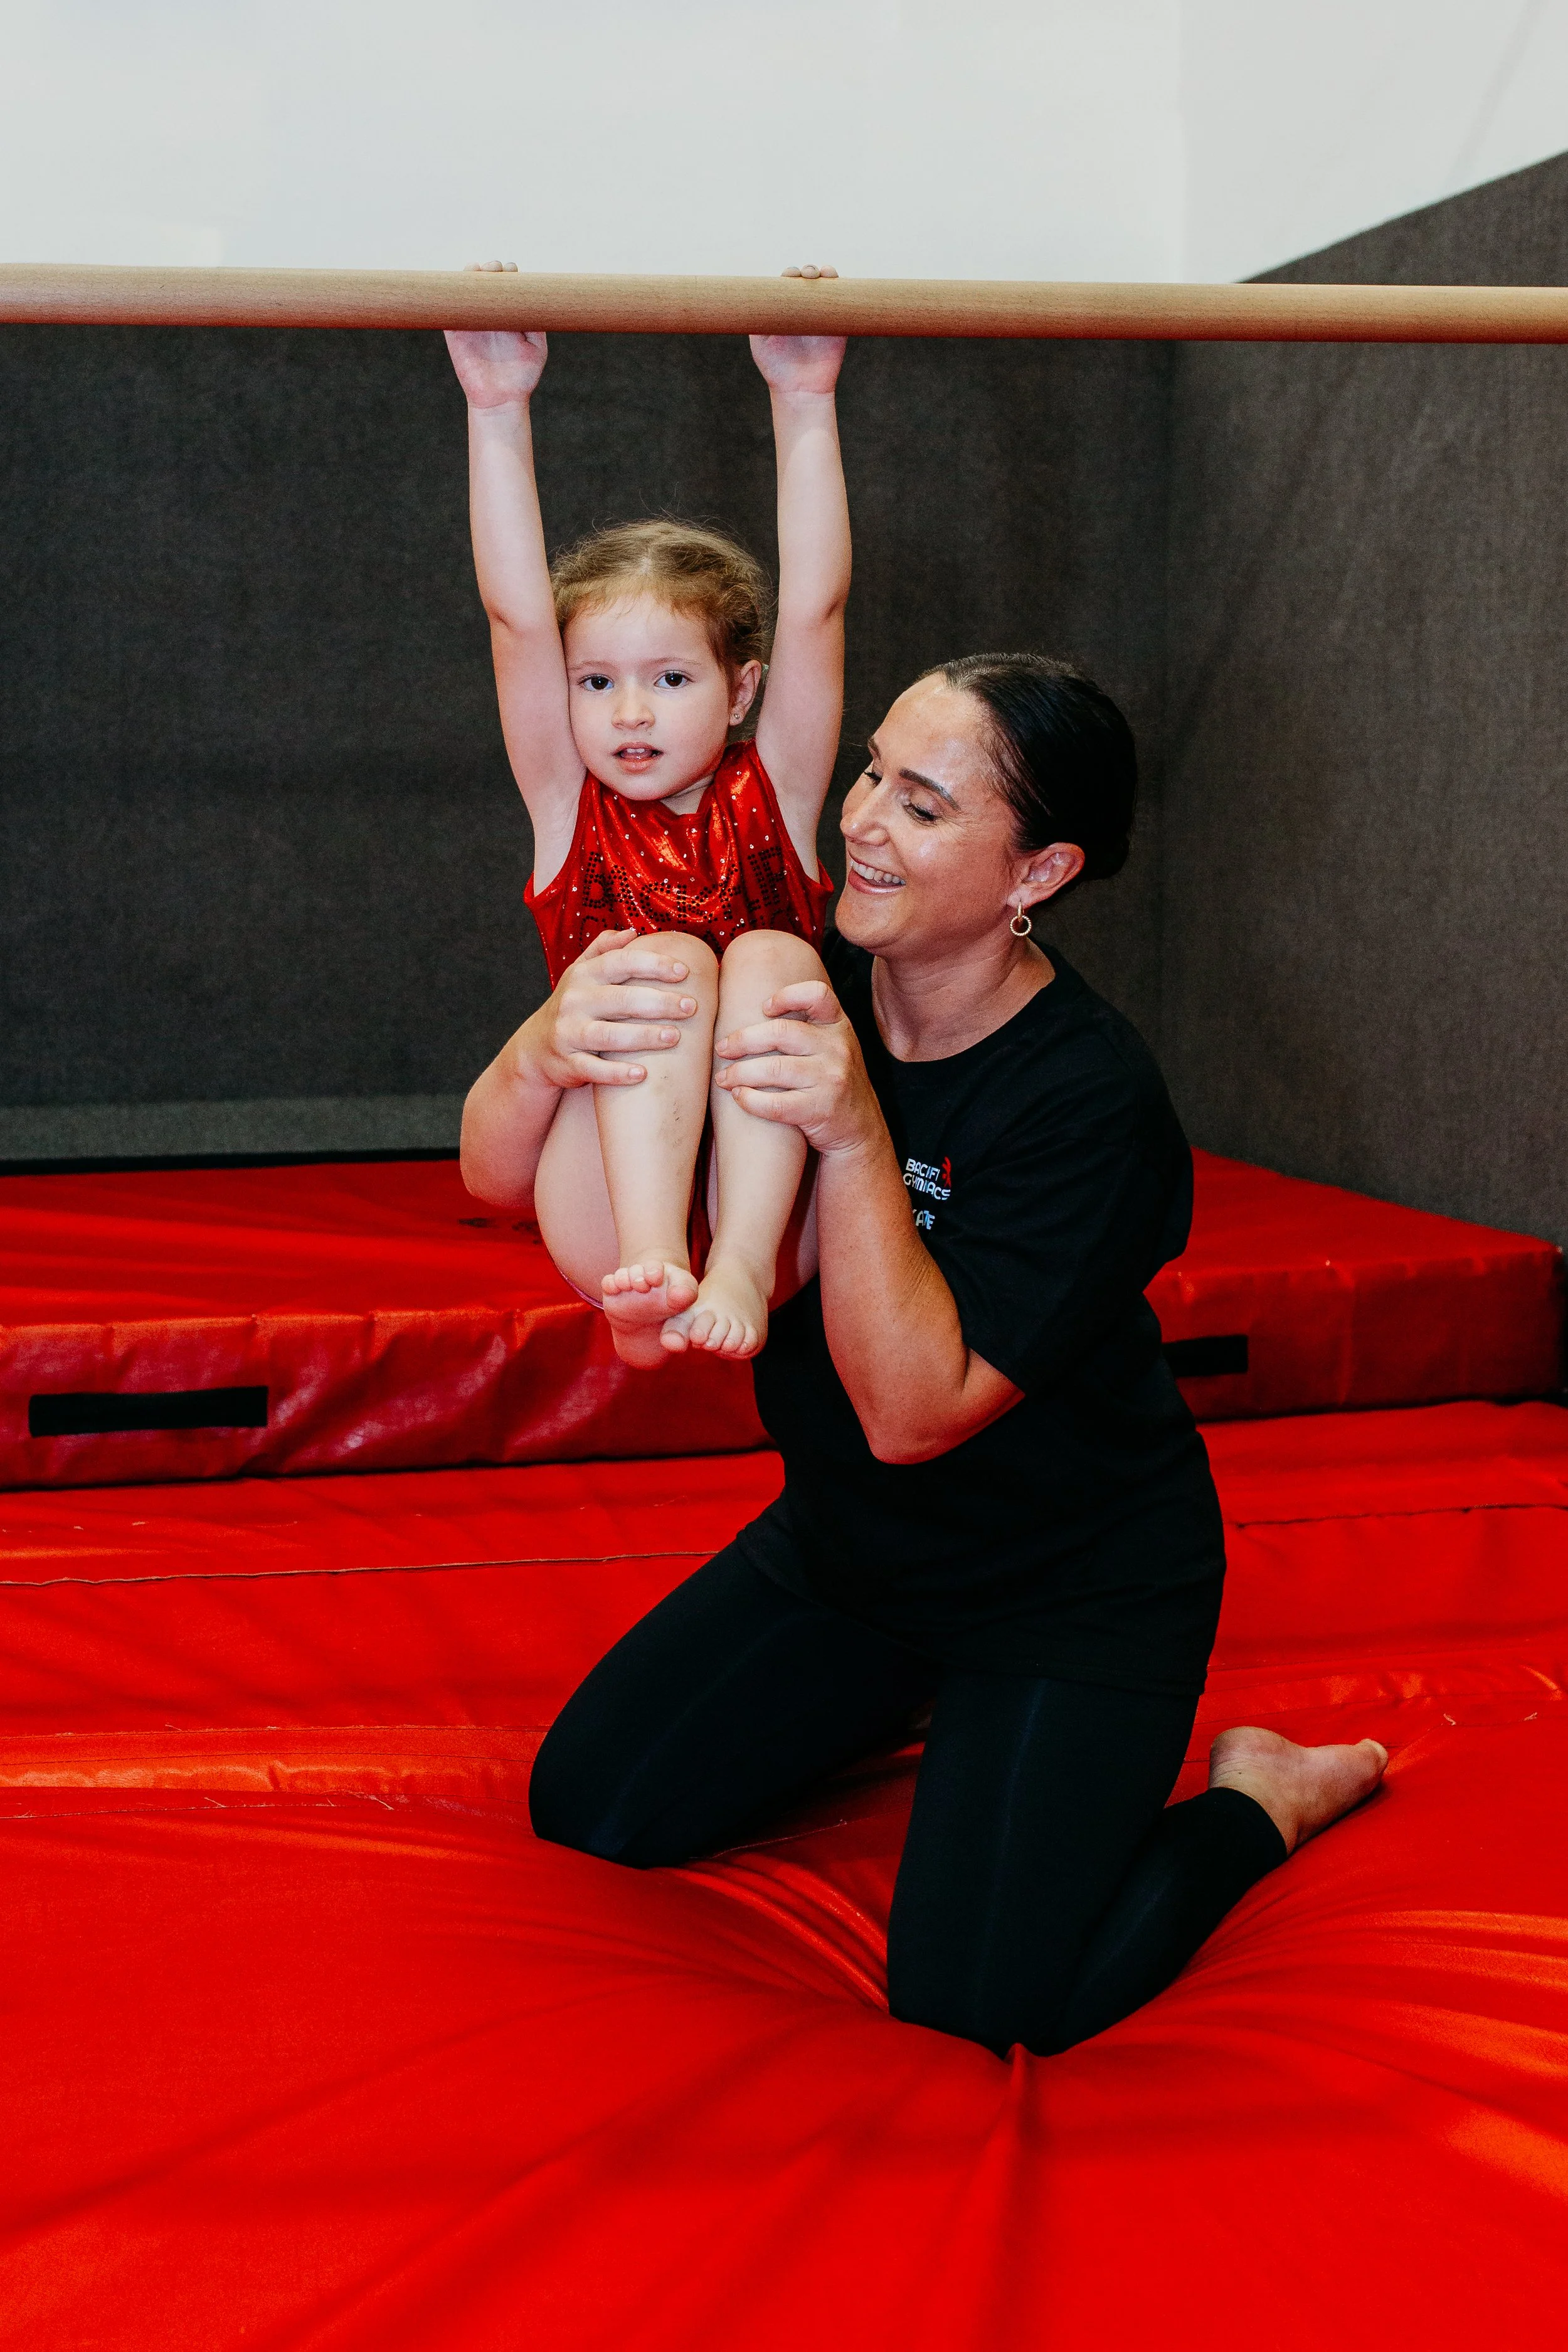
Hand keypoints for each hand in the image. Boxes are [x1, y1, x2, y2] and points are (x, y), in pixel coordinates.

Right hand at [445, 261, 547, 407]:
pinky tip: (459, 284)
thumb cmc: (522, 376)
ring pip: (466, 288)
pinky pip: (448, 308)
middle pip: (486, 280)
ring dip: (471, 274)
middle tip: (496, 270)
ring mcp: (471, 321)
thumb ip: (537, 323)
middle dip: (491, 269)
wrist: (501, 400)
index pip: (506, 284)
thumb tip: (536, 299)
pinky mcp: (455, 332)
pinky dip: (450, 293)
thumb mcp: (537, 347)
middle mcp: (489, 314)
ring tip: (478, 271)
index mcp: (508, 314)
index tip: (512, 272)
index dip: (508, 273)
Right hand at [527, 930, 700, 1088]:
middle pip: (622, 999)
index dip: (653, 965)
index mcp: (584, 975)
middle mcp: (575, 1001)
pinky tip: (643, 1075)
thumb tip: (633, 931)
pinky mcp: (568, 1063)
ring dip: (644, 1037)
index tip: (683, 972)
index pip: (621, 963)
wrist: (535, 1047)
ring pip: (610, 1035)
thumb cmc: (572, 1006)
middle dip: (659, 1002)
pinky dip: (617, 1073)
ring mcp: (569, 1033)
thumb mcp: (580, 972)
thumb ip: (603, 949)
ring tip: (674, 1037)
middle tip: (690, 1007)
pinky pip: (595, 1069)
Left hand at [713, 979, 879, 1156]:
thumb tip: (754, 1007)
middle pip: (781, 1032)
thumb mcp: (832, 1046)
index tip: (764, 1007)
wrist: (860, 1128)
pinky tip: (739, 1097)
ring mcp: (830, 1079)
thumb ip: (807, 1026)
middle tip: (722, 1048)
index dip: (787, 996)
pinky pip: (775, 1104)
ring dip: (739, 1073)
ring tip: (723, 1078)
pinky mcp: (819, 1110)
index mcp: (838, 1026)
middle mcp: (837, 1049)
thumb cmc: (832, 1081)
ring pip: (773, 1069)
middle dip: (743, 1040)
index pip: (817, 995)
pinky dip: (750, 1100)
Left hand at [752, 268, 844, 396]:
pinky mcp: (838, 324)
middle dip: (808, 271)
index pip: (788, 284)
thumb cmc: (776, 368)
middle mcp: (804, 308)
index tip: (788, 277)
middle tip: (806, 275)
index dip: (789, 275)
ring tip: (820, 275)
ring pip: (826, 285)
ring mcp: (822, 314)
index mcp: (786, 309)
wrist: (799, 390)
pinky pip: (843, 301)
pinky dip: (841, 286)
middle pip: (808, 280)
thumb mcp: (759, 341)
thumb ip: (757, 318)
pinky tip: (835, 280)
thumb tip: (756, 295)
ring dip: (824, 273)